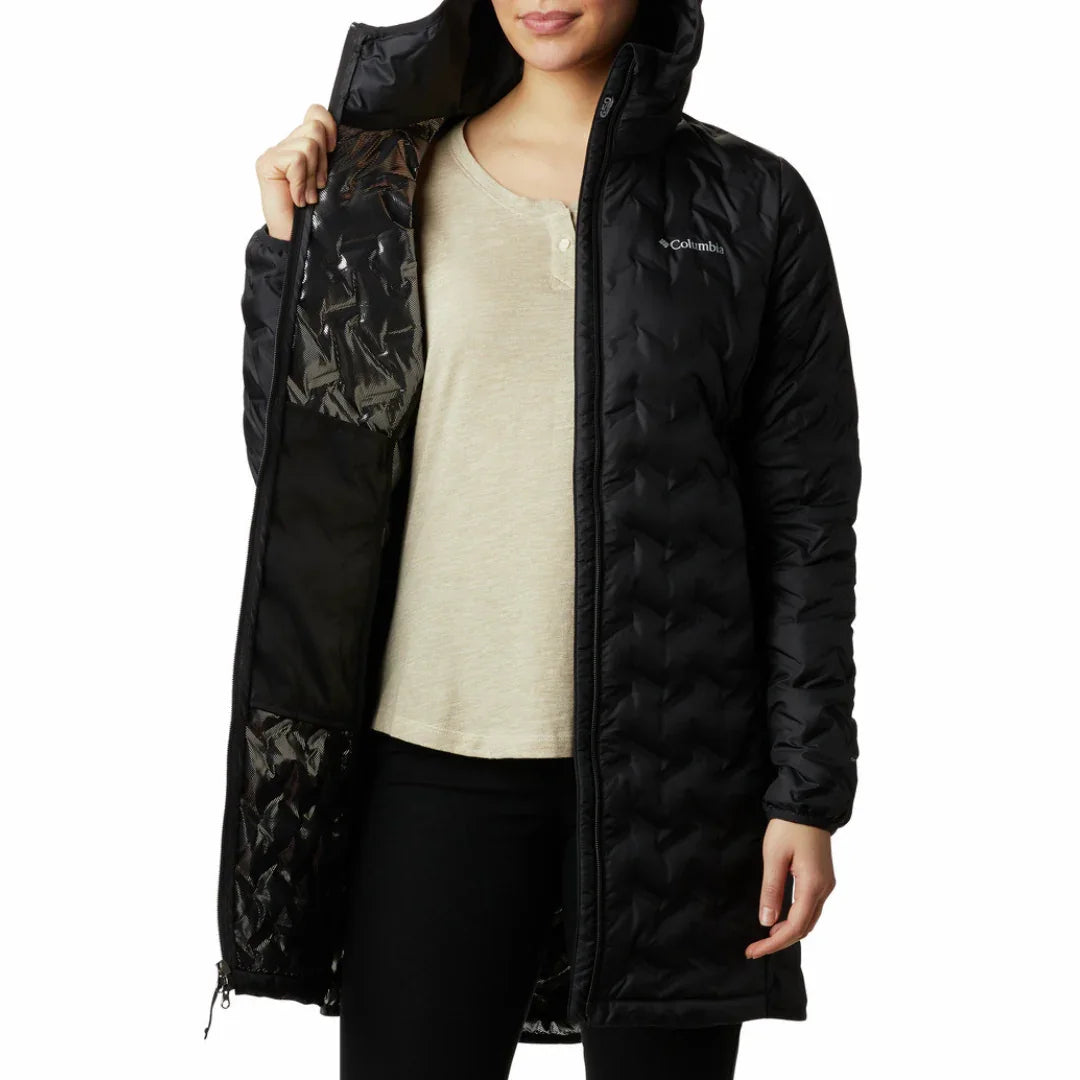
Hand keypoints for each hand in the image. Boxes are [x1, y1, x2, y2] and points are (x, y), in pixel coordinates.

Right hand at [255, 103, 337, 242]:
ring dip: (312, 175)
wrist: (297, 238)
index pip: (316, 112)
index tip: (333, 151)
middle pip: (315, 127)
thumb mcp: (328, 178)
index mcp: (303, 145)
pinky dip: (301, 181)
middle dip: (323, 160)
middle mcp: (287, 145)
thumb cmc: (314, 213)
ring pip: (308, 144)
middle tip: (317, 184)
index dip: (329, 127)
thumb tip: (339, 136)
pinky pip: (296, 160)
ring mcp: (275, 153)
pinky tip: (298, 198)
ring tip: (307, 194)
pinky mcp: (267, 163)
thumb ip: (329, 154)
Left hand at [745, 818, 834, 958]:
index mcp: (813, 886)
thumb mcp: (774, 857)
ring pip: (809, 920)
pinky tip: (780, 918)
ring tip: (765, 937)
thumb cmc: (789, 828)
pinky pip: (811, 908)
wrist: (808, 806)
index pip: (795, 927)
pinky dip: (796, 918)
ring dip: (789, 931)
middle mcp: (824, 889)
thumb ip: (771, 890)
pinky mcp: (823, 878)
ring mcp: (826, 884)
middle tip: (755, 948)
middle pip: (804, 928)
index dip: (774, 943)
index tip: (753, 951)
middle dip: (780, 941)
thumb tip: (767, 922)